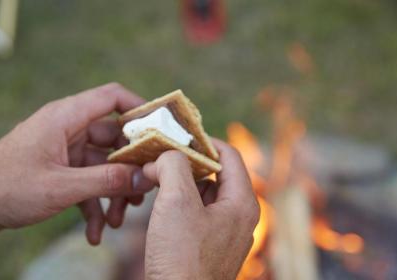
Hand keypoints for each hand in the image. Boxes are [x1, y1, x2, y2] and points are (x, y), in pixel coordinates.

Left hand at [0, 83, 153, 243]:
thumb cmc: (6, 187)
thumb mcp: (61, 187)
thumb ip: (105, 180)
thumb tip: (143, 178)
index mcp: (67, 118)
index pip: (112, 98)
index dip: (140, 108)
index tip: (160, 130)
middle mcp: (69, 129)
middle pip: (114, 139)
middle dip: (129, 168)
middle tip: (143, 191)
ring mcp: (66, 150)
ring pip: (104, 165)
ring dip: (113, 192)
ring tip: (118, 221)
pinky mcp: (62, 169)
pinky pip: (88, 182)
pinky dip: (94, 205)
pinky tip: (95, 232)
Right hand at [143, 139, 259, 279]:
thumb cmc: (182, 258)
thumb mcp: (176, 201)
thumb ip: (173, 166)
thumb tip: (165, 157)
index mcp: (241, 202)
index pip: (229, 155)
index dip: (204, 141)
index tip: (178, 136)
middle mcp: (238, 216)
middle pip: (216, 173)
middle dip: (187, 162)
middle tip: (161, 155)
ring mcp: (224, 232)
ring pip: (203, 193)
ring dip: (180, 182)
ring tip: (155, 176)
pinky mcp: (208, 245)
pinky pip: (196, 212)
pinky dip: (178, 202)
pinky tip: (159, 203)